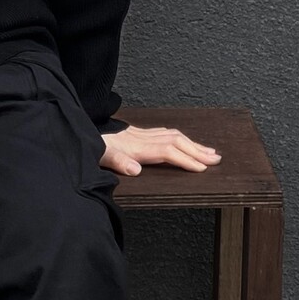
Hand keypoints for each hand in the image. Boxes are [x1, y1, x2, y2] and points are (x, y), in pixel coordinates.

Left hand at [100, 125, 221, 176]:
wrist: (81, 129)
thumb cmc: (92, 145)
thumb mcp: (101, 156)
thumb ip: (118, 162)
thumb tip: (135, 169)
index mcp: (136, 146)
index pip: (168, 152)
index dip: (185, 159)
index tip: (202, 168)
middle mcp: (142, 139)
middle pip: (176, 142)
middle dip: (198, 151)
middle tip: (216, 159)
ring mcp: (141, 135)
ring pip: (174, 136)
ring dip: (193, 143)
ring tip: (210, 151)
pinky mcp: (137, 133)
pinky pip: (165, 133)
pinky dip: (180, 137)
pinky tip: (185, 141)